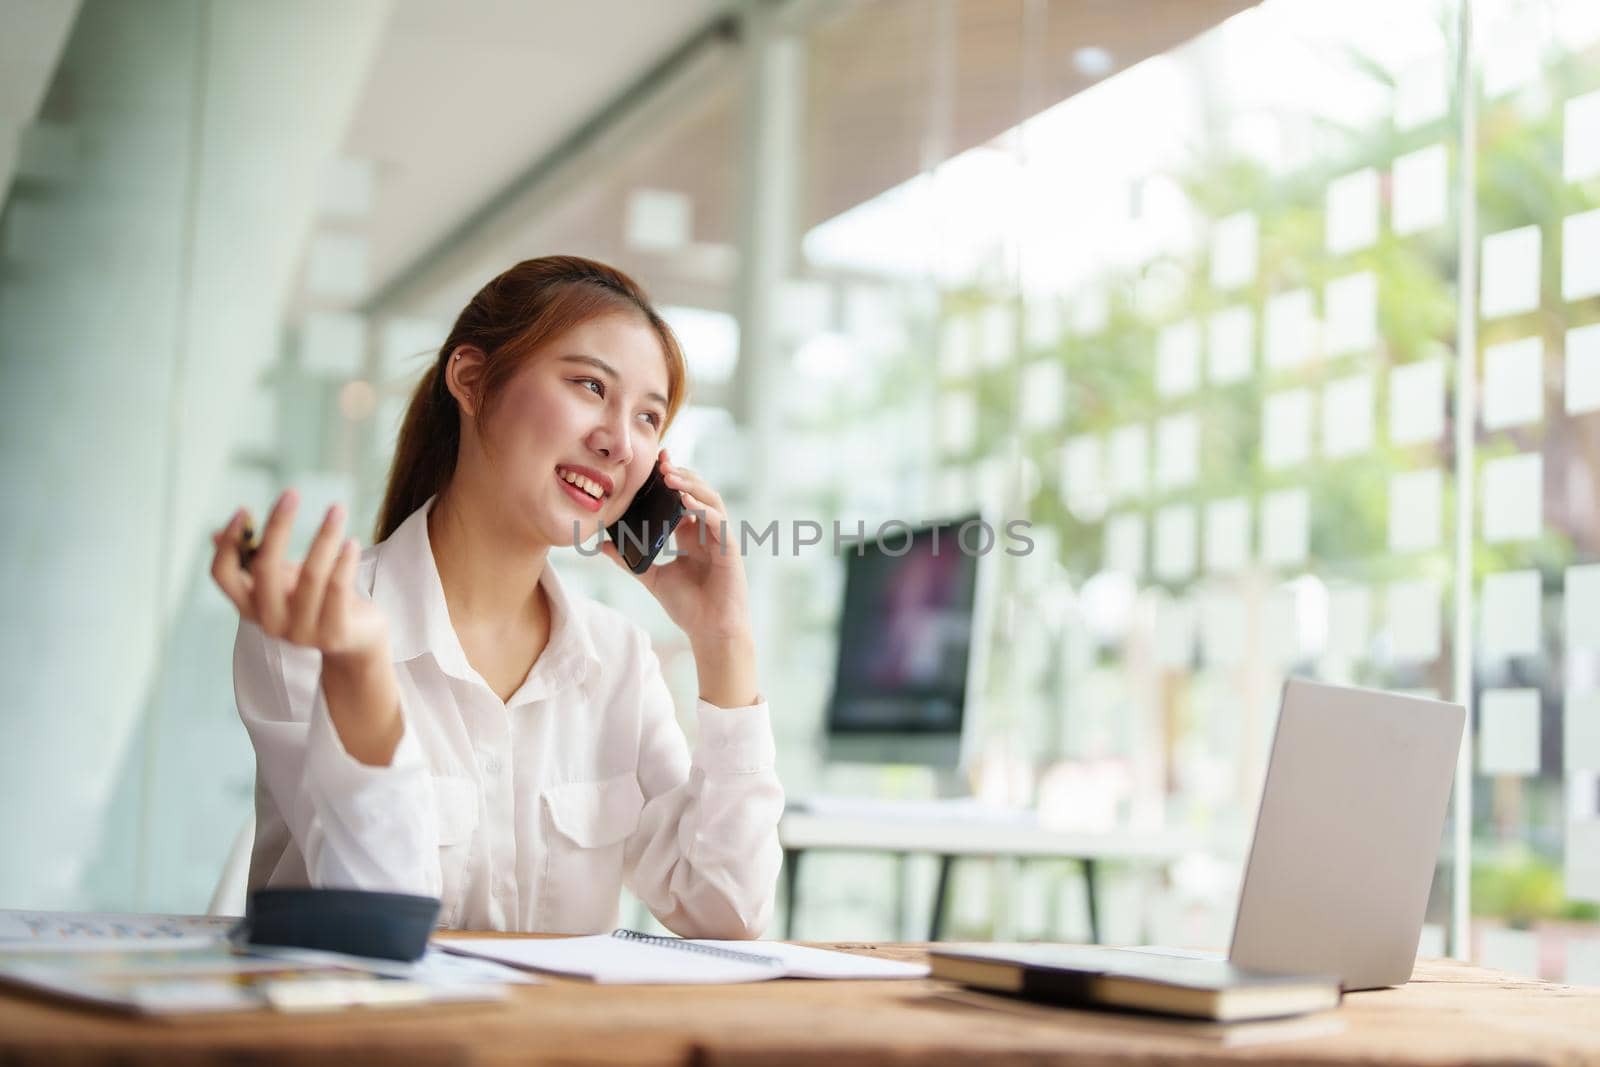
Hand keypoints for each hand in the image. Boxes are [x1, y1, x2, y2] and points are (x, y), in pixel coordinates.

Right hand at [210, 489, 387, 660]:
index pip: (222, 575)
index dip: (228, 543)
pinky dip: (344, 562)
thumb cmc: (315, 602)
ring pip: (310, 575)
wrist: (357, 642)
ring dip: (324, 536)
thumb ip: (253, 561)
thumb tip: (215, 533)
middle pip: (265, 568)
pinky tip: (352, 542)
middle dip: (278, 526)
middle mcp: (270, 622)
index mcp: (250, 606)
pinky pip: (337, 590)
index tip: (244, 510)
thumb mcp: (282, 581)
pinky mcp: (334, 635)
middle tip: (291, 493)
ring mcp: (301, 632)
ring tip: (337, 509)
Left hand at [599, 449, 751, 647]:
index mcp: (691, 534)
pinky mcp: (730, 547)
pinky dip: (702, 508)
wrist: (709, 631)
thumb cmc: (688, 606)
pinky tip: (685, 502)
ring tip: (670, 476)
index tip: (652, 463)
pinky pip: (717, 520)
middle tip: (660, 460)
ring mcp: (720, 537)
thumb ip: (629, 560)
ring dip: (691, 485)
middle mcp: (707, 531)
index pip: (681, 497)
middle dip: (680, 473)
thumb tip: (601, 545)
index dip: (670, 479)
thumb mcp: (652, 577)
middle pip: (697, 491)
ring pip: (710, 499)